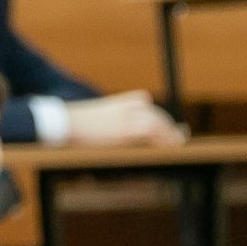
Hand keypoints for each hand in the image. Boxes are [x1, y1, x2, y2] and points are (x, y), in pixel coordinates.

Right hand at [63, 92, 186, 146]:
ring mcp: (128, 117)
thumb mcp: (98, 118)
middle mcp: (128, 107)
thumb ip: (112, 121)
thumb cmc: (76, 124)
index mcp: (122, 101)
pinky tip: (170, 144)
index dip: (161, 117)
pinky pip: (152, 130)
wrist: (65, 122)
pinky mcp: (126, 129)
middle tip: (180, 134)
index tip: (172, 125)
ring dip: (169, 133)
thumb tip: (116, 132)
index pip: (148, 105)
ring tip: (177, 142)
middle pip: (156, 114)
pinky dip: (163, 137)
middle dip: (169, 126)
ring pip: (157, 122)